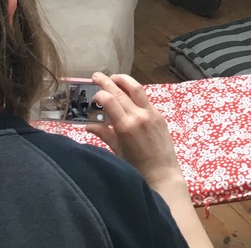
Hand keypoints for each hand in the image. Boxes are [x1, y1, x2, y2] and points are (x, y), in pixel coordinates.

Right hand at [86, 73, 184, 188]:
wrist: (162, 174)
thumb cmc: (136, 168)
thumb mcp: (117, 151)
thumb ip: (104, 134)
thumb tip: (87, 126)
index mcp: (126, 126)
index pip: (110, 100)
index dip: (100, 94)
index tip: (94, 96)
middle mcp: (139, 115)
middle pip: (121, 91)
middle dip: (107, 81)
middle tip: (96, 76)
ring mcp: (151, 113)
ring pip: (136, 88)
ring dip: (123, 80)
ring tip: (113, 77)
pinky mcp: (159, 115)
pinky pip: (145, 98)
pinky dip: (135, 92)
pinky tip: (128, 94)